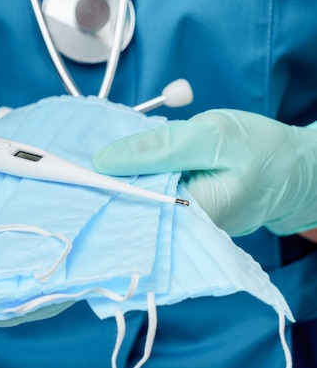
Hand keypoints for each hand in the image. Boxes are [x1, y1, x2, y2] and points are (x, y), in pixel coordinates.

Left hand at [93, 109, 316, 236]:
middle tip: (76, 162)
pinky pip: (146, 199)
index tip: (73, 170)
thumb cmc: (260, 150)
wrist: (294, 171)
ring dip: (116, 181)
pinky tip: (122, 168)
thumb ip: (160, 146)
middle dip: (102, 185)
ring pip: (134, 203)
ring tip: (95, 163)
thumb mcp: (212, 135)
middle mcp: (180, 232)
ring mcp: (178, 227)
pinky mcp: (178, 216)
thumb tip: (104, 160)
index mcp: (189, 218)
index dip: (98, 188)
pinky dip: (134, 180)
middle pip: (126, 211)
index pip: (128, 209)